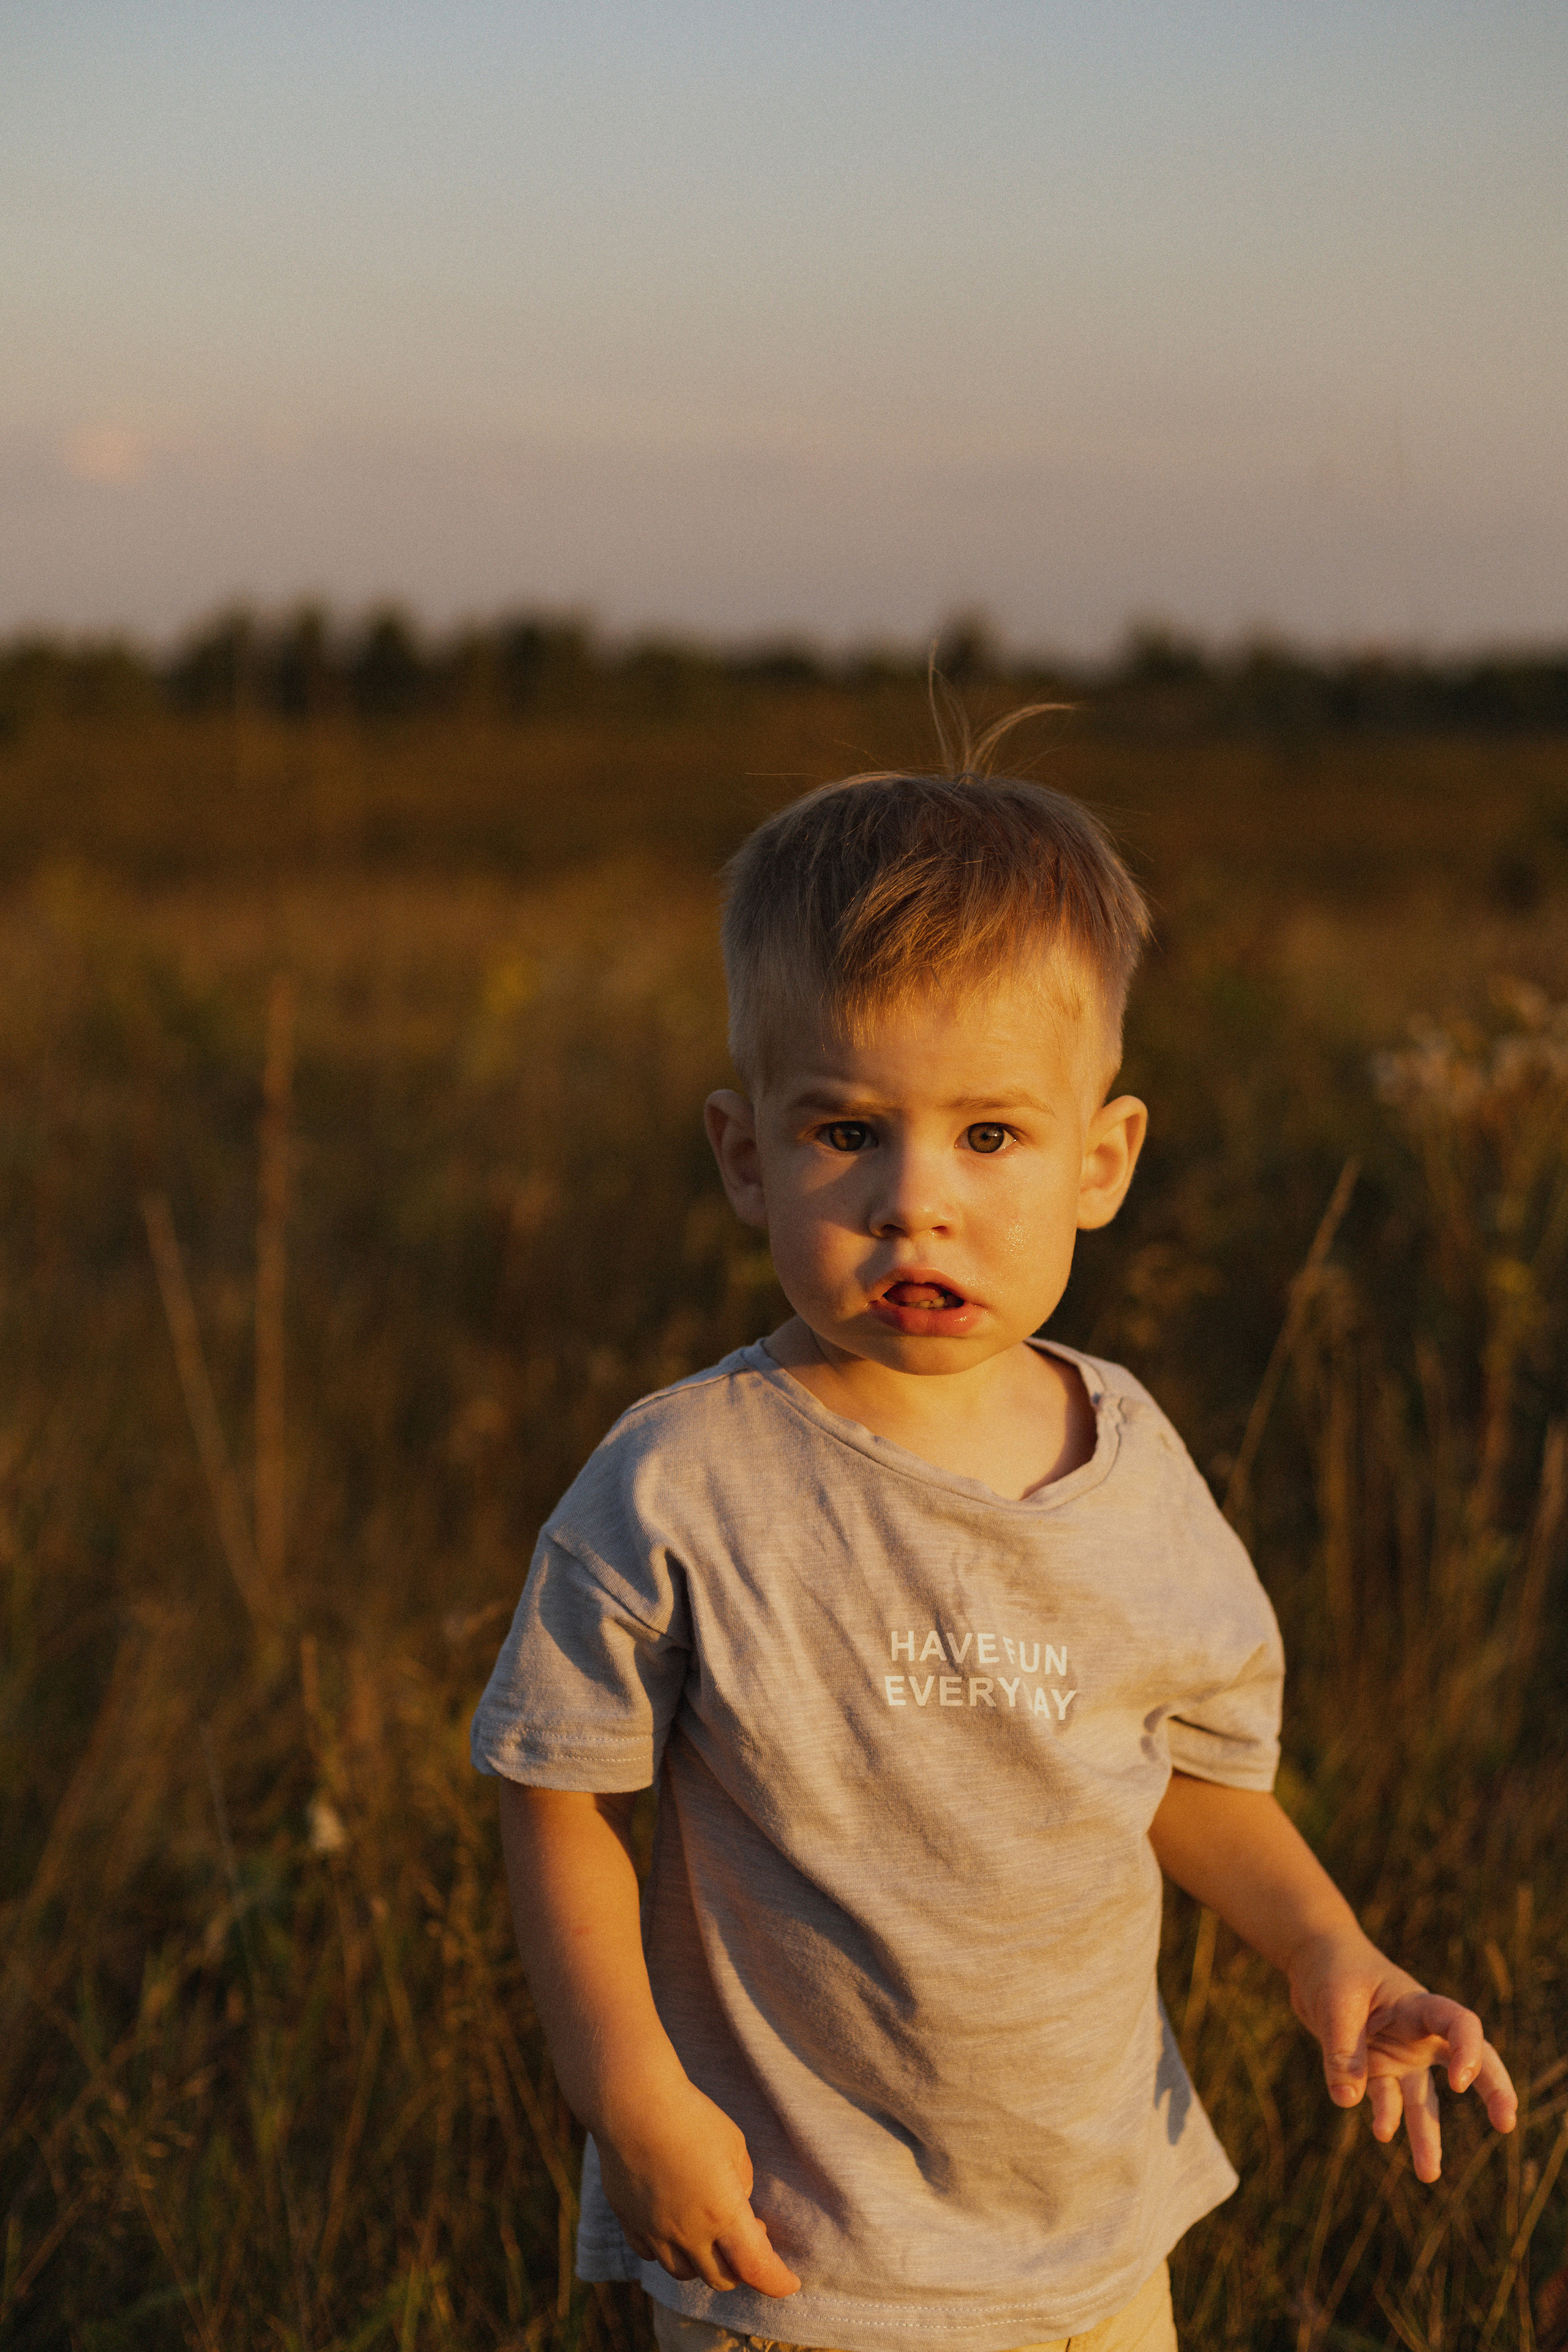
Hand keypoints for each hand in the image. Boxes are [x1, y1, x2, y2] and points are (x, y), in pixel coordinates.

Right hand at [596, 2068, 799, 2297]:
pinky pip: (652, 2255)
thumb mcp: (733, 2144)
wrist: (633, 2104)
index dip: (776, 2281)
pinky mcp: (629, 2223)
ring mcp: (655, 2232)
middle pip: (721, 2279)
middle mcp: (689, 2233)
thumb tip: (735, 2203)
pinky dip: (668, 2250)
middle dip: (742, 2267)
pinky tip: (673, 2224)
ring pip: (685, 2273)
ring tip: (709, 2229)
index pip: (756, 2267)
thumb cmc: (691, 2117)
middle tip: (749, 2233)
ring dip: (704, 2262)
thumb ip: (740, 2181)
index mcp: (723, 2213)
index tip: (789, 2282)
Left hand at [1288, 1930, 1516, 2181]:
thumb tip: (1347, 2101)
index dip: (1468, 2053)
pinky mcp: (1378, 2069)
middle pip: (1467, 2062)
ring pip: (1423, 2099)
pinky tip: (1382, 2133)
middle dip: (1492, 2090)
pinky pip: (1387, 2098)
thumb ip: (1342, 2050)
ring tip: (1429, 2176)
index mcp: (1417, 2006)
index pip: (1459, 2025)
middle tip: (1507, 2124)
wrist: (1313, 1960)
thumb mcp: (1334, 2001)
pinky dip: (1384, 2116)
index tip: (1460, 2085)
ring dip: (1426, 2136)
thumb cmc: (1332, 1968)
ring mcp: (1401, 2055)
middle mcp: (1418, 2035)